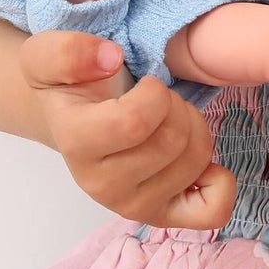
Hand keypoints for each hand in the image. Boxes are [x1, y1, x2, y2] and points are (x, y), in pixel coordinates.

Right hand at [20, 30, 234, 228]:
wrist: (73, 116)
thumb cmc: (72, 84)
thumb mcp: (49, 55)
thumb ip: (67, 53)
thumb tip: (109, 59)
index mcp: (76, 145)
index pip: (136, 123)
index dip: (155, 93)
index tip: (145, 84)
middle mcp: (102, 186)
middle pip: (175, 140)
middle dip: (178, 106)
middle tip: (159, 101)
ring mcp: (133, 206)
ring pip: (197, 162)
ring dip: (195, 128)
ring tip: (168, 120)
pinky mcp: (162, 215)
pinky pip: (213, 210)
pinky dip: (219, 178)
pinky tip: (194, 155)